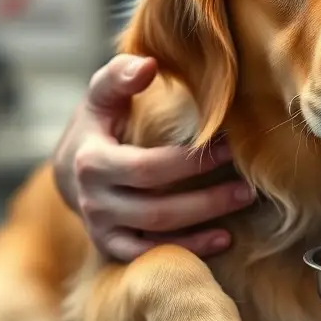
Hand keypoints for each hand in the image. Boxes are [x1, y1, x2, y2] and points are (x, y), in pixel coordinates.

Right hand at [52, 54, 255, 261]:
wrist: (71, 171)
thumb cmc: (99, 124)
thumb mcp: (102, 96)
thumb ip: (120, 76)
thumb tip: (148, 65)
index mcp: (92, 162)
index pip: (148, 168)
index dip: (192, 162)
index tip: (232, 146)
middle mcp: (94, 202)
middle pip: (157, 209)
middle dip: (207, 199)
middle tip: (249, 187)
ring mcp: (102, 229)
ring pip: (159, 235)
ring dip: (204, 225)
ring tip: (242, 206)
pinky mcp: (113, 248)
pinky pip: (152, 256)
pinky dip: (189, 250)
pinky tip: (224, 239)